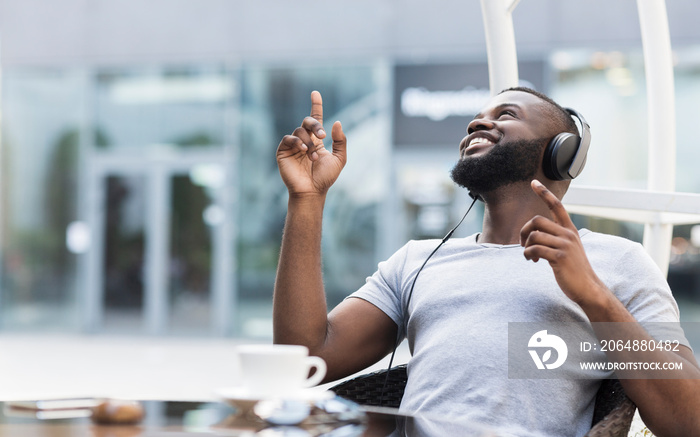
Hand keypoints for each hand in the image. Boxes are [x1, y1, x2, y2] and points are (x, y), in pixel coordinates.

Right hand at [276, 91, 346, 196]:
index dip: (315, 105)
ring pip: (300, 130)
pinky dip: (297, 141)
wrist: (312, 192)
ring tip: (313, 156)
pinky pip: (288, 139)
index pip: (315, 118)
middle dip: (316, 125)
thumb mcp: (339, 158)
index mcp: (317, 140)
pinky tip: (304, 150)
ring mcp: (293, 145)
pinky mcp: (283, 151)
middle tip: (323, 136)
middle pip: (308, 121)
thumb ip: (340, 141)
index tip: (315, 93)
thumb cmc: (325, 178)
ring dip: (309, 142)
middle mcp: (304, 140)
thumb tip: (337, 122)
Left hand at [520, 179, 606, 305]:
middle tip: (523, 244)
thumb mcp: (568, 248)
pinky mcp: (560, 258)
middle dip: (524, 231)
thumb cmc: (573, 268)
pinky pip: (535, 249)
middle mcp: (568, 234)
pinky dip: (528, 255)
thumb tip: (534, 233)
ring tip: (529, 256)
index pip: (557, 206)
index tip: (533, 182)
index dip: (544, 193)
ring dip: (525, 247)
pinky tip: (532, 260)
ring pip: (534, 236)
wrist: (587, 287)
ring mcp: (565, 246)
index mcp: (569, 230)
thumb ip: (555, 237)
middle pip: (537, 220)